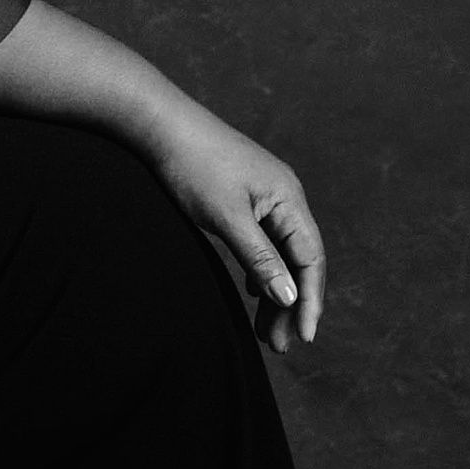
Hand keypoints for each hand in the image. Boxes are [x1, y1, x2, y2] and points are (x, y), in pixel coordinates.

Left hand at [146, 106, 325, 354]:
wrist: (158, 122)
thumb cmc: (193, 166)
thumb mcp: (227, 218)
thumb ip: (260, 259)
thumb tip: (290, 297)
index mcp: (288, 198)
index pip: (311, 259)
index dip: (311, 301)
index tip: (306, 338)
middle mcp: (284, 196)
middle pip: (298, 260)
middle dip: (291, 304)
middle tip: (280, 346)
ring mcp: (264, 195)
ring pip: (278, 253)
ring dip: (274, 291)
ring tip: (266, 332)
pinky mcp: (243, 195)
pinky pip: (263, 241)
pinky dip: (260, 270)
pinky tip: (251, 291)